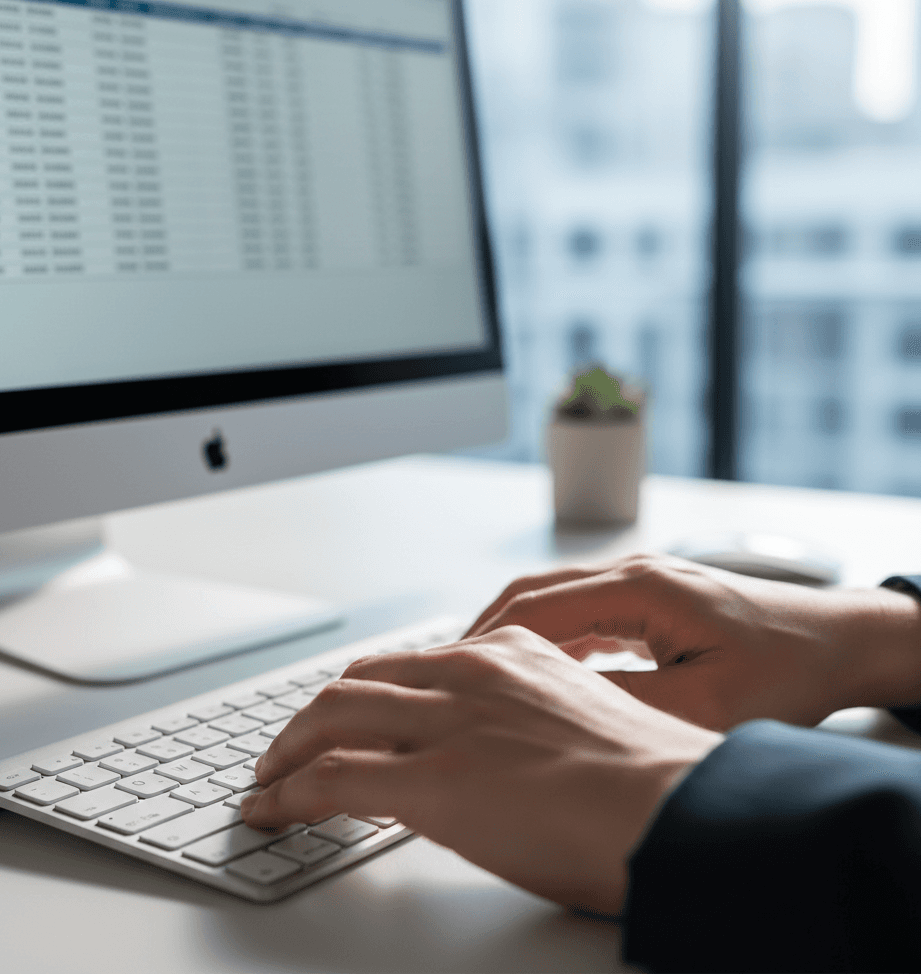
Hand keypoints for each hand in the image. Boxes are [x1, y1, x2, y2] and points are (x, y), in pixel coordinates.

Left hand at [243, 626, 721, 915]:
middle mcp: (470, 674)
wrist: (679, 809)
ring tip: (271, 776)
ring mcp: (447, 722)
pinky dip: (291, 791)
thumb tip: (491, 755)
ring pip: (332, 715)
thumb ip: (521, 722)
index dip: (364, 692)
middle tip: (291, 745)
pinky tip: (276, 808)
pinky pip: (333, 776)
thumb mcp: (576, 721)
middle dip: (314, 714)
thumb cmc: (650, 781)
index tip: (345, 716)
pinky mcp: (432, 780)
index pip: (409, 663)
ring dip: (289, 748)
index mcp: (508, 655)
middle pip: (358, 680)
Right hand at [465, 554, 920, 730]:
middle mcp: (633, 572)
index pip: (538, 605)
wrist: (836, 642)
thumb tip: (555, 713)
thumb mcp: (705, 706)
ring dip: (514, 635)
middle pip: (534, 593)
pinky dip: (549, 639)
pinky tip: (537, 674)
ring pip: (553, 599)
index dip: (488, 640)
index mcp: (641, 587)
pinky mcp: (648, 598)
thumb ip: (624, 707)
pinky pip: (581, 611)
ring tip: (481, 679)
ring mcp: (640, 580)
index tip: (451, 672)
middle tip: (448, 675)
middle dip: (486, 632)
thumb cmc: (786, 670)